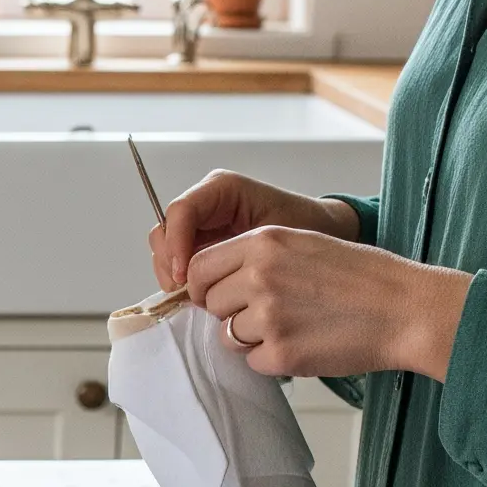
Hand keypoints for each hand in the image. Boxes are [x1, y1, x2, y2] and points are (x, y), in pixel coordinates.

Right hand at [150, 169, 358, 291]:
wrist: (322, 236)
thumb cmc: (306, 230)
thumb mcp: (274, 237)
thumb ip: (236, 251)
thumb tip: (197, 279)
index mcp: (222, 189)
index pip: (182, 211)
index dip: (175, 244)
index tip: (184, 276)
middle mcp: (206, 204)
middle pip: (164, 230)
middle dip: (169, 263)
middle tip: (185, 292)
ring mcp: (201, 226)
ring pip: (165, 249)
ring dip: (173, 275)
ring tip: (194, 298)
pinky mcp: (203, 246)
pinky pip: (178, 263)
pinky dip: (182, 282)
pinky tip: (199, 297)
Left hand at [185, 225, 472, 380]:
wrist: (405, 309)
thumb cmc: (361, 277)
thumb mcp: (304, 244)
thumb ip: (256, 258)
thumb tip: (213, 283)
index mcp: (263, 241)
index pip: (199, 267)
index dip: (205, 285)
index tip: (220, 294)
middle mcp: (259, 275)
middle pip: (211, 302)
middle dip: (231, 311)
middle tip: (272, 312)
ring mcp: (268, 316)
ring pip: (227, 335)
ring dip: (252, 337)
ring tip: (294, 325)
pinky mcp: (281, 353)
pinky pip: (253, 363)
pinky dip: (273, 360)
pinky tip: (306, 344)